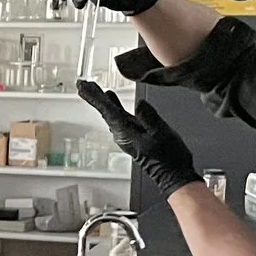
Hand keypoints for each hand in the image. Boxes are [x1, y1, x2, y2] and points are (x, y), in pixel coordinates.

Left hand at [76, 81, 200, 197]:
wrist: (173, 172)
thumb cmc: (168, 157)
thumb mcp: (161, 134)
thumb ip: (149, 118)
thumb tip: (140, 104)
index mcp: (126, 131)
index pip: (106, 110)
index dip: (94, 96)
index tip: (83, 86)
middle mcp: (122, 133)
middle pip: (104, 110)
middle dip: (92, 96)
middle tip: (82, 83)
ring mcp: (126, 134)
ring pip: (109, 112)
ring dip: (101, 99)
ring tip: (93, 88)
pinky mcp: (132, 133)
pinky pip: (118, 115)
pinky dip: (112, 105)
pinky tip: (111, 98)